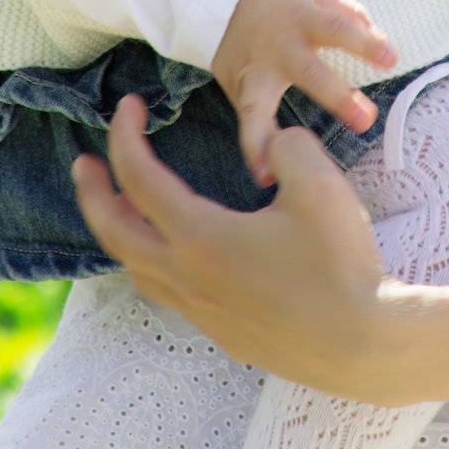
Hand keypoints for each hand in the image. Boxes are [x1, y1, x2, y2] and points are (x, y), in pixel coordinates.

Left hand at [72, 94, 415, 401]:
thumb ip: (285, 146)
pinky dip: (153, 262)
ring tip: (122, 209)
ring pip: (138, 270)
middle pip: (116, 234)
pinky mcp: (225, 332)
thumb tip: (271, 145)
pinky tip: (178, 254)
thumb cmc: (339, 263)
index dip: (126, 137)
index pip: (141, 180)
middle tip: (85, 164)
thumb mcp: (318, 184)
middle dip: (93, 193)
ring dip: (119, 233)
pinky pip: (168, 293)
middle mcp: (189, 278)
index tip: (128, 106)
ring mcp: (204, 311)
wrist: (363, 342)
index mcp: (201, 238)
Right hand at [211, 0, 398, 187]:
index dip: (364, 42)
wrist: (220, 0)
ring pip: (256, 106)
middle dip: (336, 97)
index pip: (337, 28)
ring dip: (266, 140)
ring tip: (276, 171)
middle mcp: (278, 46)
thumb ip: (348, 15)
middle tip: (366, 121)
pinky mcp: (233, 87)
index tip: (391, 59)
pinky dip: (253, 148)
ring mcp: (252, 70)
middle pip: (308, 72)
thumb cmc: (280, 0)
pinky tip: (265, 174)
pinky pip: (246, 120)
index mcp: (303, 17)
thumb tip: (379, 41)